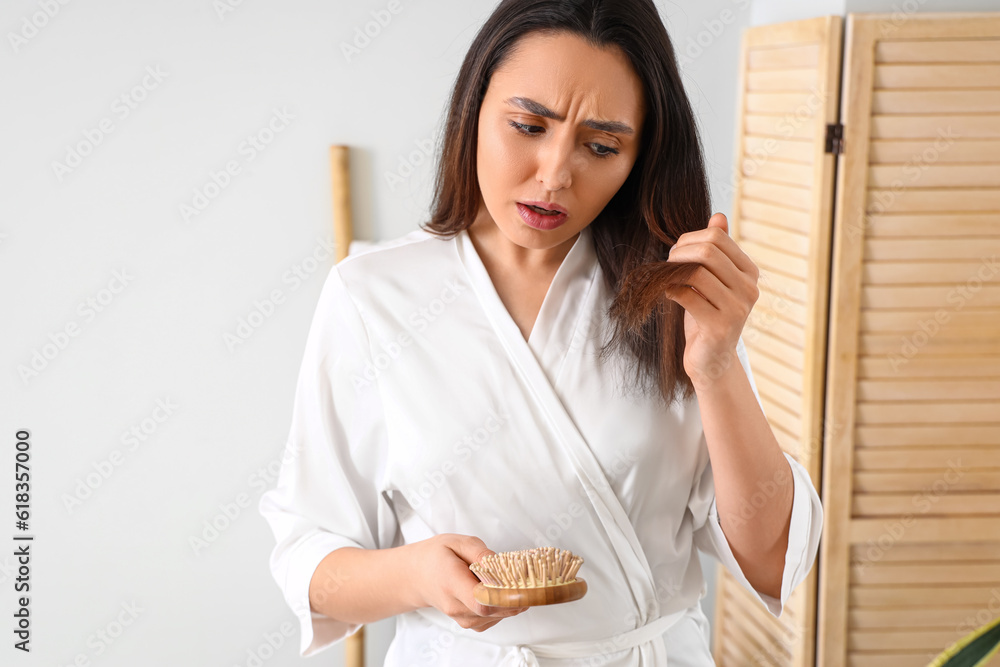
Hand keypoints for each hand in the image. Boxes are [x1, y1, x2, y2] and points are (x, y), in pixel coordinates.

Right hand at [409, 534, 528, 632]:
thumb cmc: (436, 557)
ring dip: (509, 601)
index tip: (518, 584)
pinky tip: (498, 592)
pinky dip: (502, 607)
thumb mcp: (457, 542)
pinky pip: (494, 619)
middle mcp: (456, 606)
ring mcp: (462, 618)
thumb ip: (481, 553)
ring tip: (507, 581)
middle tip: (523, 578)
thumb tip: (501, 566)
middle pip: (494, 610)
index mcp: (451, 582)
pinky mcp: (469, 623)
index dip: (503, 595)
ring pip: (497, 616)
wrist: (417, 576)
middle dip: (513, 595)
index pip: (481, 601)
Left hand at [664, 213, 759, 389]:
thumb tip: (718, 216)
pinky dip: (671, 291)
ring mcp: (737, 308)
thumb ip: (717, 250)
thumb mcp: (713, 279)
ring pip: (697, 273)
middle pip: (708, 252)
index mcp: (749, 272)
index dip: (689, 239)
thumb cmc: (707, 314)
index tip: (676, 252)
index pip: (717, 238)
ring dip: (673, 272)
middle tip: (667, 264)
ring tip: (665, 279)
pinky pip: (688, 297)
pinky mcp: (720, 326)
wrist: (711, 359)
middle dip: (679, 253)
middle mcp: (749, 288)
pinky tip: (667, 293)